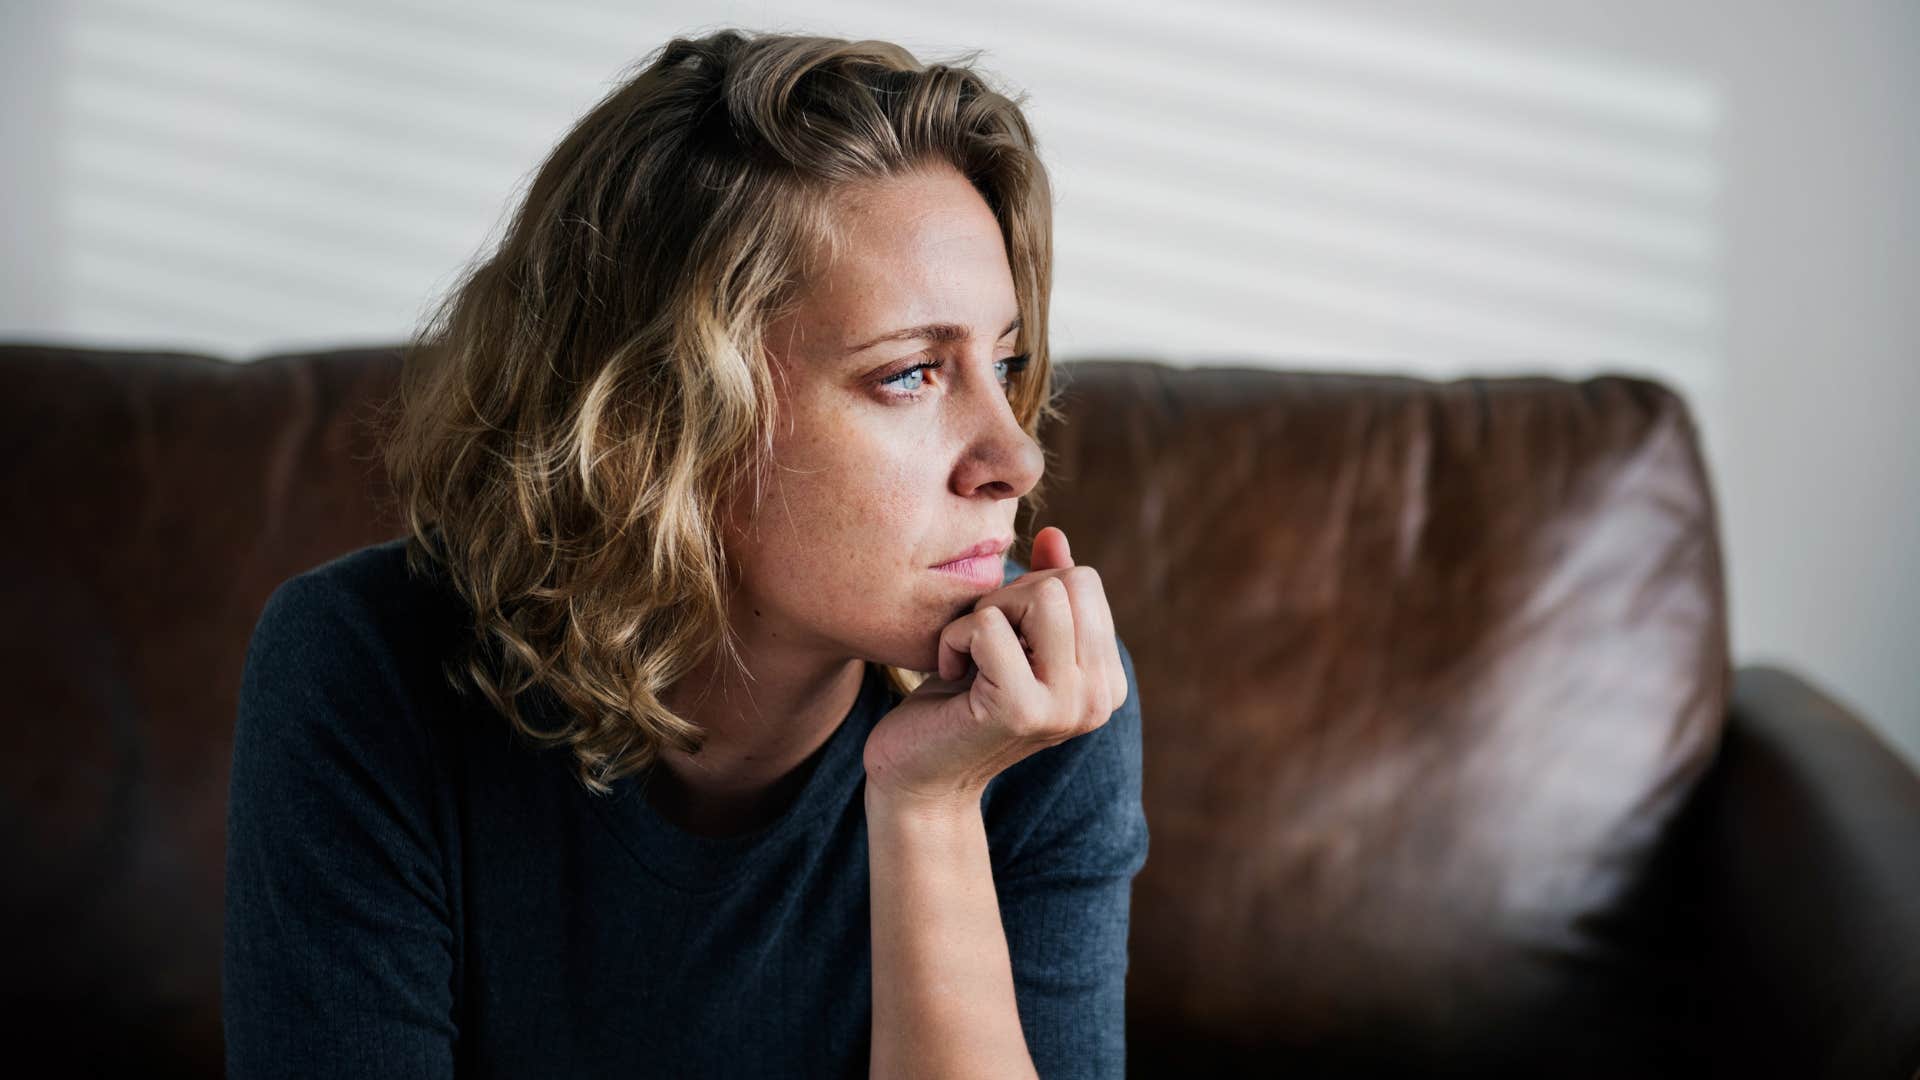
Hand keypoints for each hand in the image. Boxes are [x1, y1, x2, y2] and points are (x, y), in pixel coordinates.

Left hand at [861, 526, 1129, 808]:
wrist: (918, 778)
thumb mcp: (1007, 638)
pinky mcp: (1022, 710)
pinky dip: (955, 638)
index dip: (1029, 591)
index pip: (1085, 581)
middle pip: (1069, 581)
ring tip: (970, 656)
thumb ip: (1042, 591)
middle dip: (1010, 596)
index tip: (1002, 638)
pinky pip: (989, 626)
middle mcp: (1100, 697)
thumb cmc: (958, 702)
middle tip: (981, 645)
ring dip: (987, 613)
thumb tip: (1054, 535)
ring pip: (1041, 595)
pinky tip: (951, 676)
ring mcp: (1066, 706)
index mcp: (1107, 680)